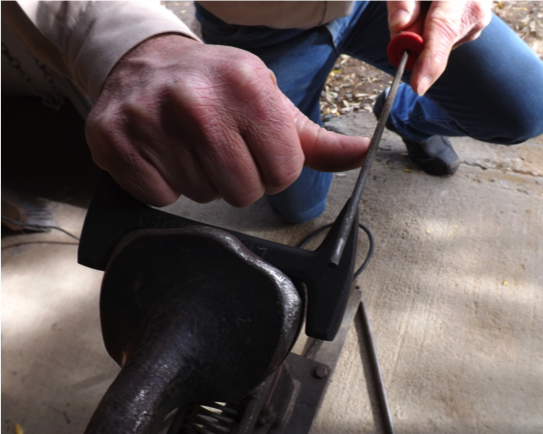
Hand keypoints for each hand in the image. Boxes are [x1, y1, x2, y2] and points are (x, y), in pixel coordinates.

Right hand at [86, 34, 369, 206]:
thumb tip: (366, 153)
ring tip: (189, 144)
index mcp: (249, 86)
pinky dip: (163, 184)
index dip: (272, 170)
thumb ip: (319, 142)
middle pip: (243, 192)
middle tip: (220, 149)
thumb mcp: (273, 105)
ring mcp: (151, 118)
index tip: (255, 148)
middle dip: (238, 180)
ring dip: (200, 179)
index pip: (283, 174)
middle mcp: (198, 99)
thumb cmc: (221, 90)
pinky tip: (161, 152)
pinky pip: (158, 197)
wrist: (150, 64)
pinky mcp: (114, 138)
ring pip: (200, 196)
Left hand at [387, 0, 491, 94]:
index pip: (443, 29)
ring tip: (426, 2)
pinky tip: (435, 8)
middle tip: (404, 15)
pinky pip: (444, 39)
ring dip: (422, 32)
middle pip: (437, 41)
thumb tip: (399, 28)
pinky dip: (431, 31)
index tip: (418, 86)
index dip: (430, 60)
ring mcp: (479, 20)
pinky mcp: (474, 27)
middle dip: (414, 40)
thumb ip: (402, 0)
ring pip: (439, 43)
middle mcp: (475, 7)